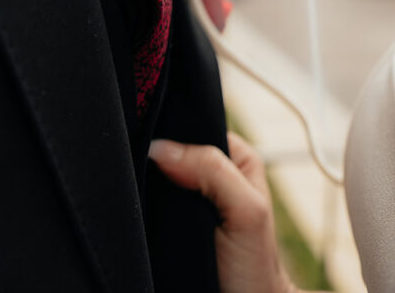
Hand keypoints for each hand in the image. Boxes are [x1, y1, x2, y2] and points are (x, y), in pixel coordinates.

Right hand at [149, 133, 297, 292]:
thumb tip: (162, 148)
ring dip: (147, 187)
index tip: (149, 146)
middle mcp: (213, 174)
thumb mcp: (246, 209)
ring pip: (159, 180)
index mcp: (235, 157)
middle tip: (142, 174)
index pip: (195, 128)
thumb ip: (213, 170)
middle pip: (174, 154)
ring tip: (139, 195)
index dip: (173, 134)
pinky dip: (143, 210)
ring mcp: (191, 201)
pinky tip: (138, 213)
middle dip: (156, 162)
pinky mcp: (173, 226)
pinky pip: (151, 208)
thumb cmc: (255, 266)